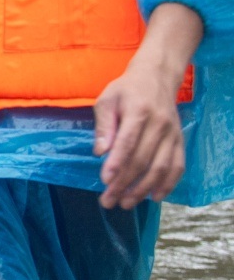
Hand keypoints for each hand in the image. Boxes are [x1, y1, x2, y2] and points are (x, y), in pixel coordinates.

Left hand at [95, 2, 203, 208]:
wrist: (157, 77)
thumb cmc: (126, 90)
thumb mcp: (106, 100)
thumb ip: (103, 126)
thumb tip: (99, 153)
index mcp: (139, 112)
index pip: (128, 142)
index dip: (117, 163)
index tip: (105, 181)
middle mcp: (160, 125)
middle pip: (143, 159)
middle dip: (124, 183)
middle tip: (108, 201)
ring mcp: (173, 134)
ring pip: (161, 167)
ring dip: (144, 189)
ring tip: (126, 203)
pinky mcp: (180, 141)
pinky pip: (178, 166)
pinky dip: (168, 184)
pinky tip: (154, 197)